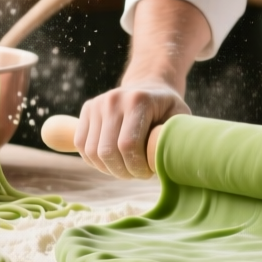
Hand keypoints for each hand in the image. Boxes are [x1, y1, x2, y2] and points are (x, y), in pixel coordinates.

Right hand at [73, 0, 209, 178]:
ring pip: (92, 152)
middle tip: (138, 174)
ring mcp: (97, 104)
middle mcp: (113, 99)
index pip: (128, 145)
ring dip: (109, 169)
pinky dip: (95, 161)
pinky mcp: (87, 109)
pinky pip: (82, 146)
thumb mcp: (180, 118)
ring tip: (126, 168)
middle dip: (123, 171)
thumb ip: (176, 139)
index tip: (149, 172)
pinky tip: (112, 161)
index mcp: (138, 101)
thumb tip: (175, 166)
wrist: (148, 87)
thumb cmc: (167, 109)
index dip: (137, 167)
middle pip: (107, 152)